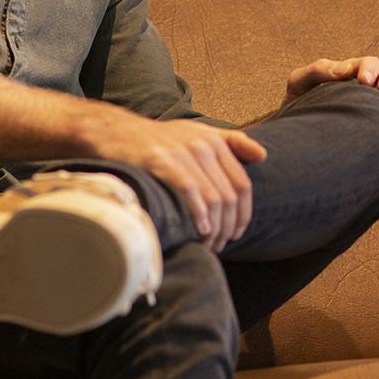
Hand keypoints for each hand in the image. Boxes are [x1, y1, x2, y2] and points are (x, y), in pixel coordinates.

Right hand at [85, 112, 266, 251]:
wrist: (116, 132)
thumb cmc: (158, 139)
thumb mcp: (198, 132)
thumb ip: (231, 142)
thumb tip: (263, 155)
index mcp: (216, 140)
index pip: (243, 185)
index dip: (243, 215)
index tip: (236, 234)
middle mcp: (204, 145)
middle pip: (230, 196)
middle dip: (228, 227)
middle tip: (219, 246)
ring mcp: (183, 152)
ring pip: (214, 199)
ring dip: (215, 229)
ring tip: (208, 245)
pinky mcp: (162, 160)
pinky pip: (191, 192)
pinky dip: (199, 215)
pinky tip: (199, 231)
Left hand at [284, 56, 378, 116]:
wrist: (298, 134)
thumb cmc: (298, 102)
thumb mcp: (300, 81)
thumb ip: (320, 69)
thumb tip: (347, 70)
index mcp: (352, 73)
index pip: (369, 64)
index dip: (369, 69)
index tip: (363, 81)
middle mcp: (369, 87)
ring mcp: (377, 104)